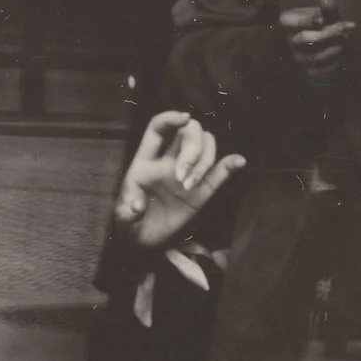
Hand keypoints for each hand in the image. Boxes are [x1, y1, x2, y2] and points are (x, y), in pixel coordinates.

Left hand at [114, 110, 244, 254]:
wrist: (143, 242)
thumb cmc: (129, 225)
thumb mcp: (122, 220)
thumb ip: (126, 213)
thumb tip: (137, 205)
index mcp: (145, 162)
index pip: (158, 129)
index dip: (170, 118)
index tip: (184, 119)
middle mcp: (168, 161)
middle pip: (188, 133)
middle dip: (192, 149)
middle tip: (182, 178)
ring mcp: (186, 174)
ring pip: (206, 147)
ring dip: (204, 163)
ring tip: (190, 188)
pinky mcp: (201, 192)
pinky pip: (218, 173)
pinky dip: (230, 165)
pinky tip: (238, 162)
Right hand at [280, 0, 354, 81]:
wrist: (327, 42)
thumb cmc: (324, 22)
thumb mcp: (326, 13)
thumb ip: (327, 7)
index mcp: (289, 22)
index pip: (291, 22)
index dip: (306, 20)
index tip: (321, 19)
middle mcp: (291, 41)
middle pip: (306, 39)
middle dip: (329, 33)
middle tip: (349, 27)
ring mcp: (299, 57)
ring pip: (315, 54)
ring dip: (335, 46)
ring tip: (348, 38)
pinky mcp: (309, 69)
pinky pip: (322, 67)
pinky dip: (335, 59)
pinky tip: (343, 51)